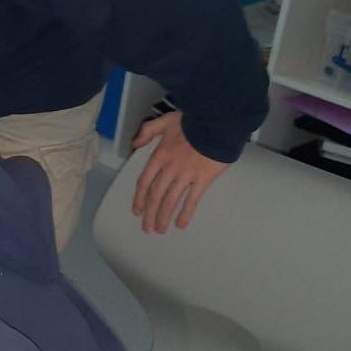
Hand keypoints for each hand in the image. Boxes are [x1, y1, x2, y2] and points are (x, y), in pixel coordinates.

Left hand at [131, 111, 228, 232]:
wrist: (216, 122)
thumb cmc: (191, 122)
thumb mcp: (165, 121)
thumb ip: (147, 131)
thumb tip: (134, 144)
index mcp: (159, 156)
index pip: (144, 182)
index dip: (139, 198)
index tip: (137, 211)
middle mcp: (169, 169)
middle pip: (155, 195)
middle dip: (149, 214)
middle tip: (147, 228)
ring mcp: (185, 175)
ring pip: (170, 200)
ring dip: (163, 217)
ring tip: (160, 230)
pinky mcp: (202, 180)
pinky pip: (192, 200)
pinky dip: (185, 214)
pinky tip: (181, 225)